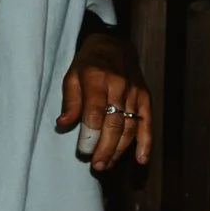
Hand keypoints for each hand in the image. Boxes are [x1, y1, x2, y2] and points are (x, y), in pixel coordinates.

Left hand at [58, 31, 151, 171]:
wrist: (114, 45)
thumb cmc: (87, 63)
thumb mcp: (71, 76)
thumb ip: (70, 101)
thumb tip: (62, 125)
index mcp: (97, 78)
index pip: (95, 111)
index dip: (91, 134)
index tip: (84, 151)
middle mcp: (119, 85)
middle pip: (114, 123)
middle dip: (106, 147)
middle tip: (97, 165)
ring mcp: (135, 92)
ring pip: (130, 126)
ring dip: (120, 149)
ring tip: (107, 165)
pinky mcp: (146, 98)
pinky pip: (147, 123)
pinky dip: (146, 143)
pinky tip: (140, 159)